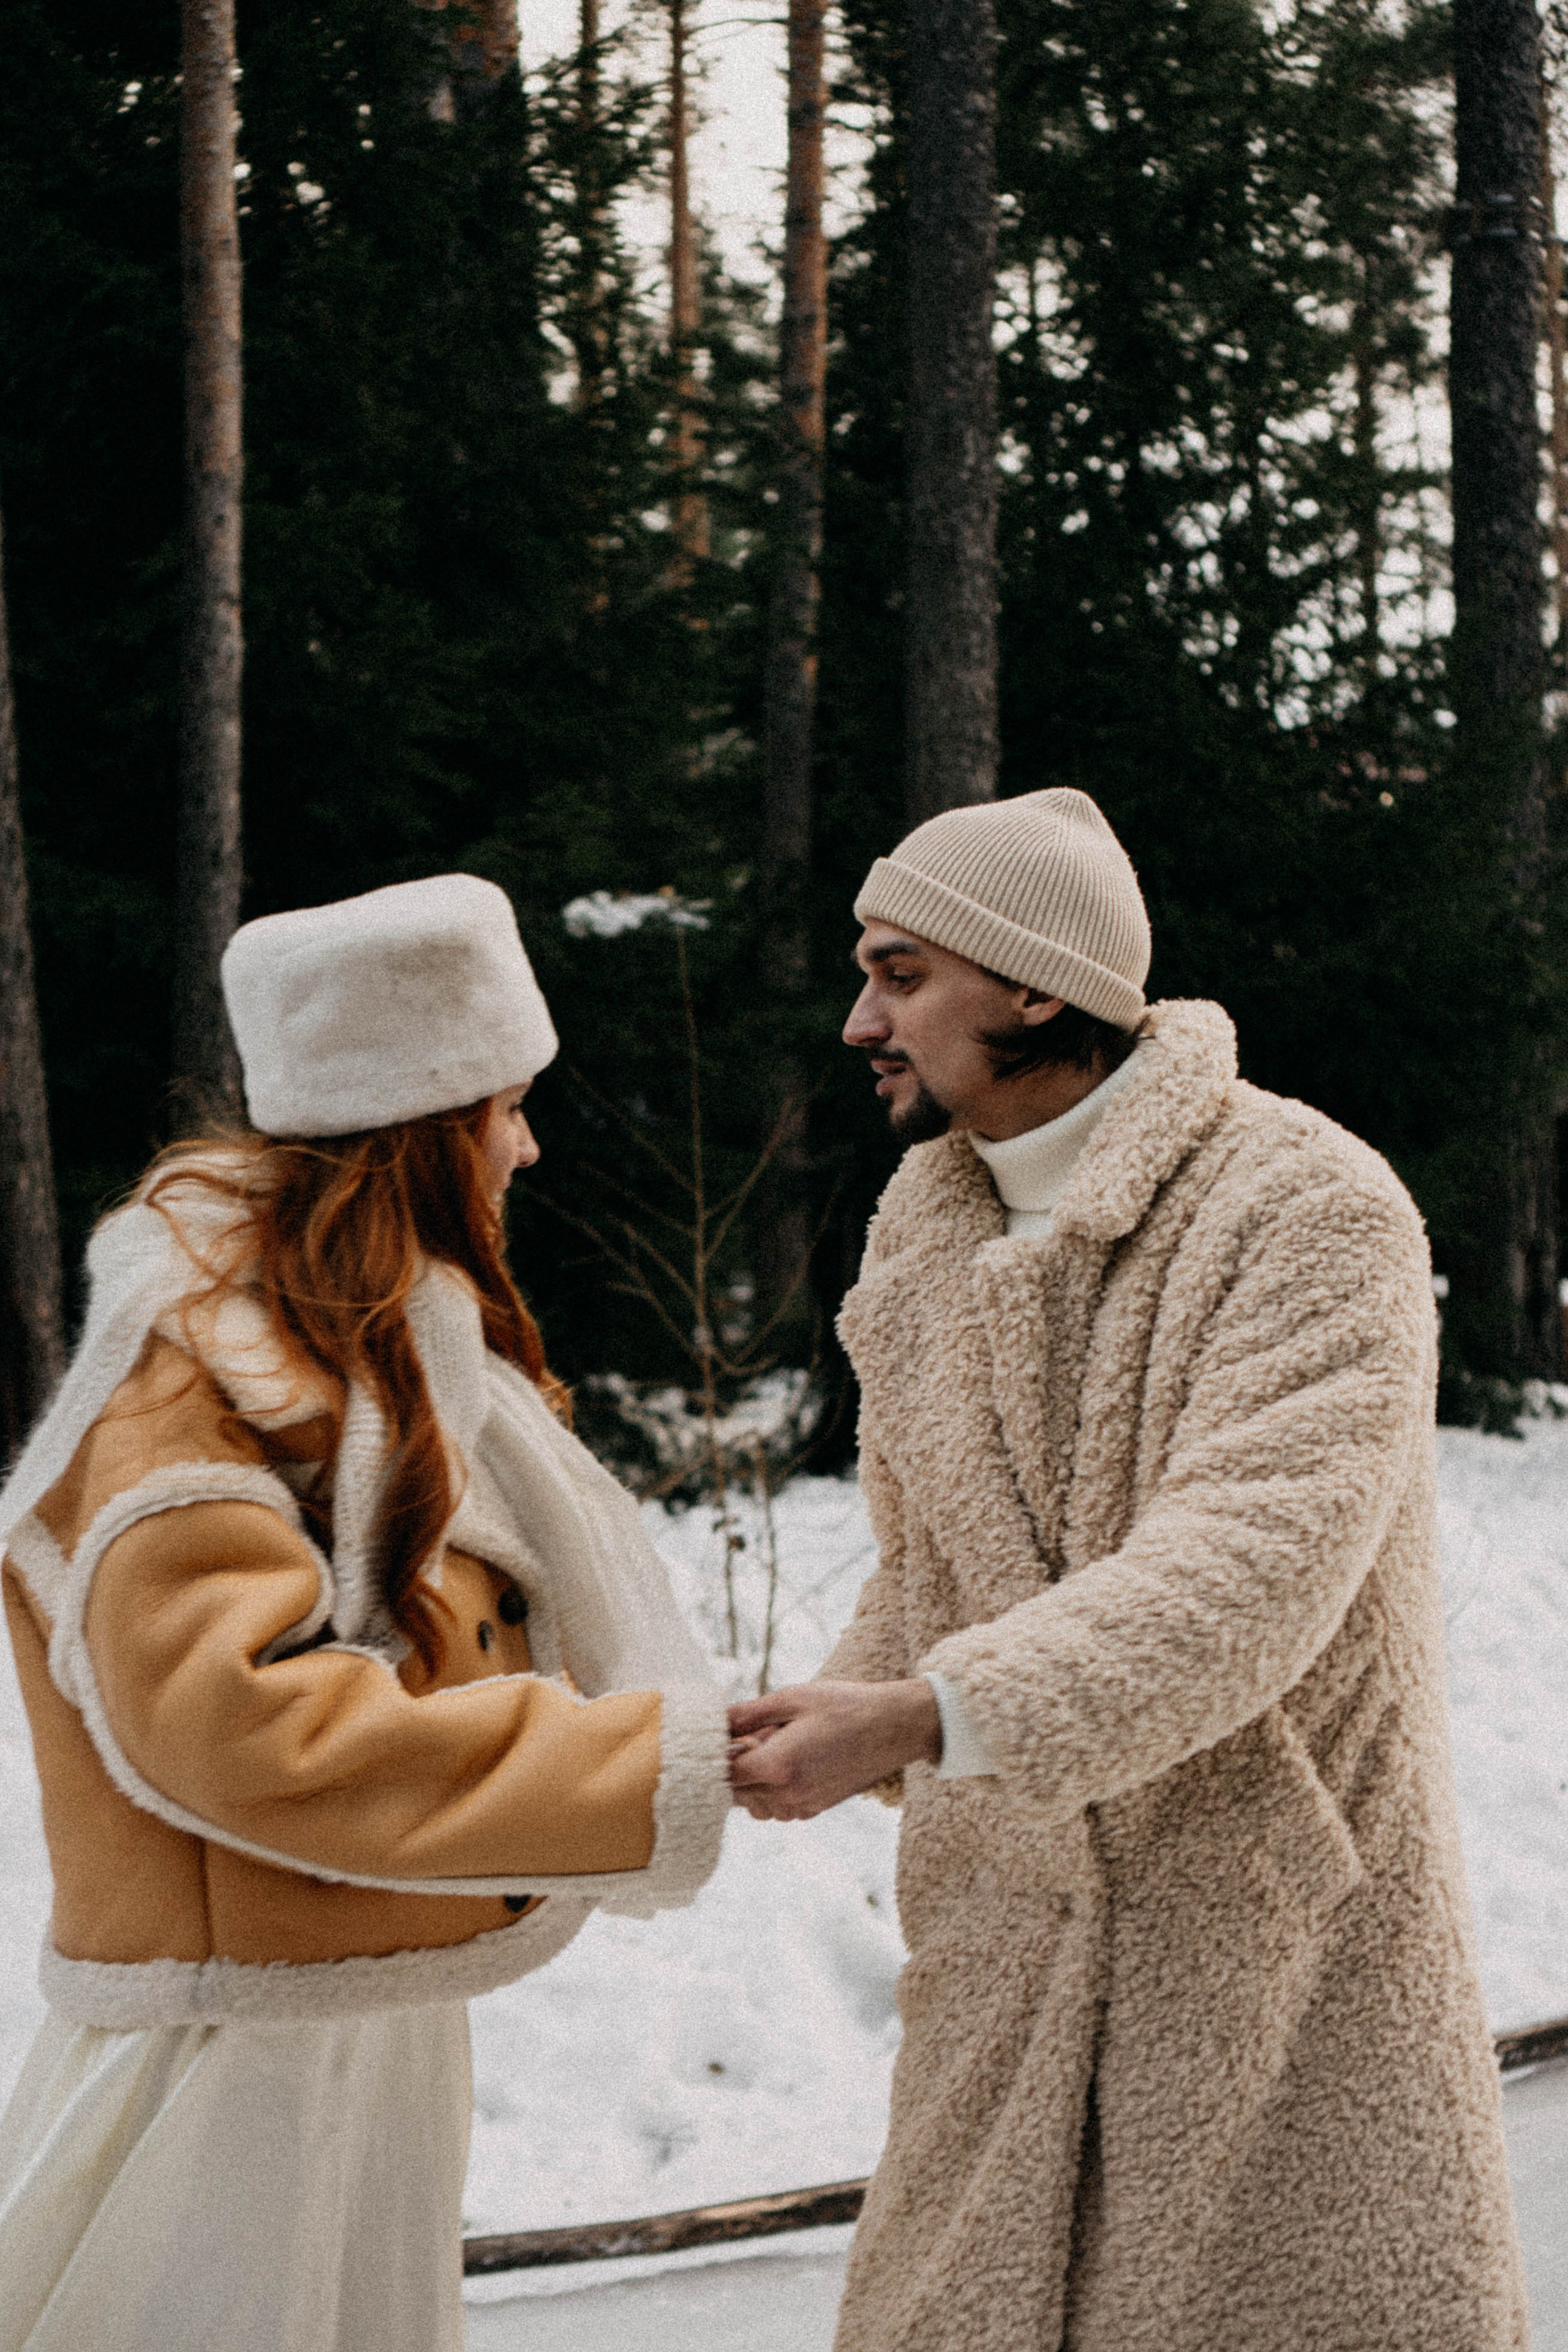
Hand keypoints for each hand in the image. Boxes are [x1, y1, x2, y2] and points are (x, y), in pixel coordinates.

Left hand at [726, 1679, 940, 1819]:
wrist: (895, 1726)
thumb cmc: (846, 1706)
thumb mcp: (793, 1698)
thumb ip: (749, 1714)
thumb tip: (717, 1720)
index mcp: (778, 1765)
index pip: (725, 1774)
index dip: (718, 1755)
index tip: (724, 1735)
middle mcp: (788, 1794)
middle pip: (736, 1795)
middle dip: (735, 1769)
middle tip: (752, 1736)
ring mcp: (804, 1805)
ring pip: (757, 1807)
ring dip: (753, 1783)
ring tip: (772, 1748)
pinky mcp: (818, 1808)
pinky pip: (780, 1809)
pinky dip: (774, 1792)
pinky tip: (790, 1763)